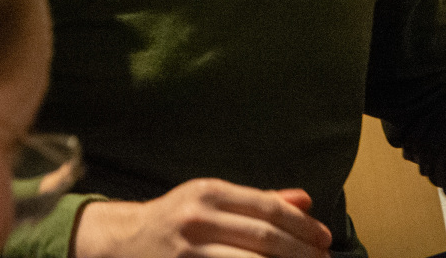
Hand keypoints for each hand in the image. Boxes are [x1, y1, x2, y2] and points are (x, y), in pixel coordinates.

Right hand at [72, 180, 332, 257]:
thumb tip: (304, 201)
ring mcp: (189, 253)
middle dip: (300, 252)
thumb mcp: (210, 199)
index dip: (302, 226)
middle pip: (264, 238)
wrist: (121, 243)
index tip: (324, 239)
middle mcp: (198, 220)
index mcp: (208, 193)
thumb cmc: (175, 220)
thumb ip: (257, 200)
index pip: (268, 208)